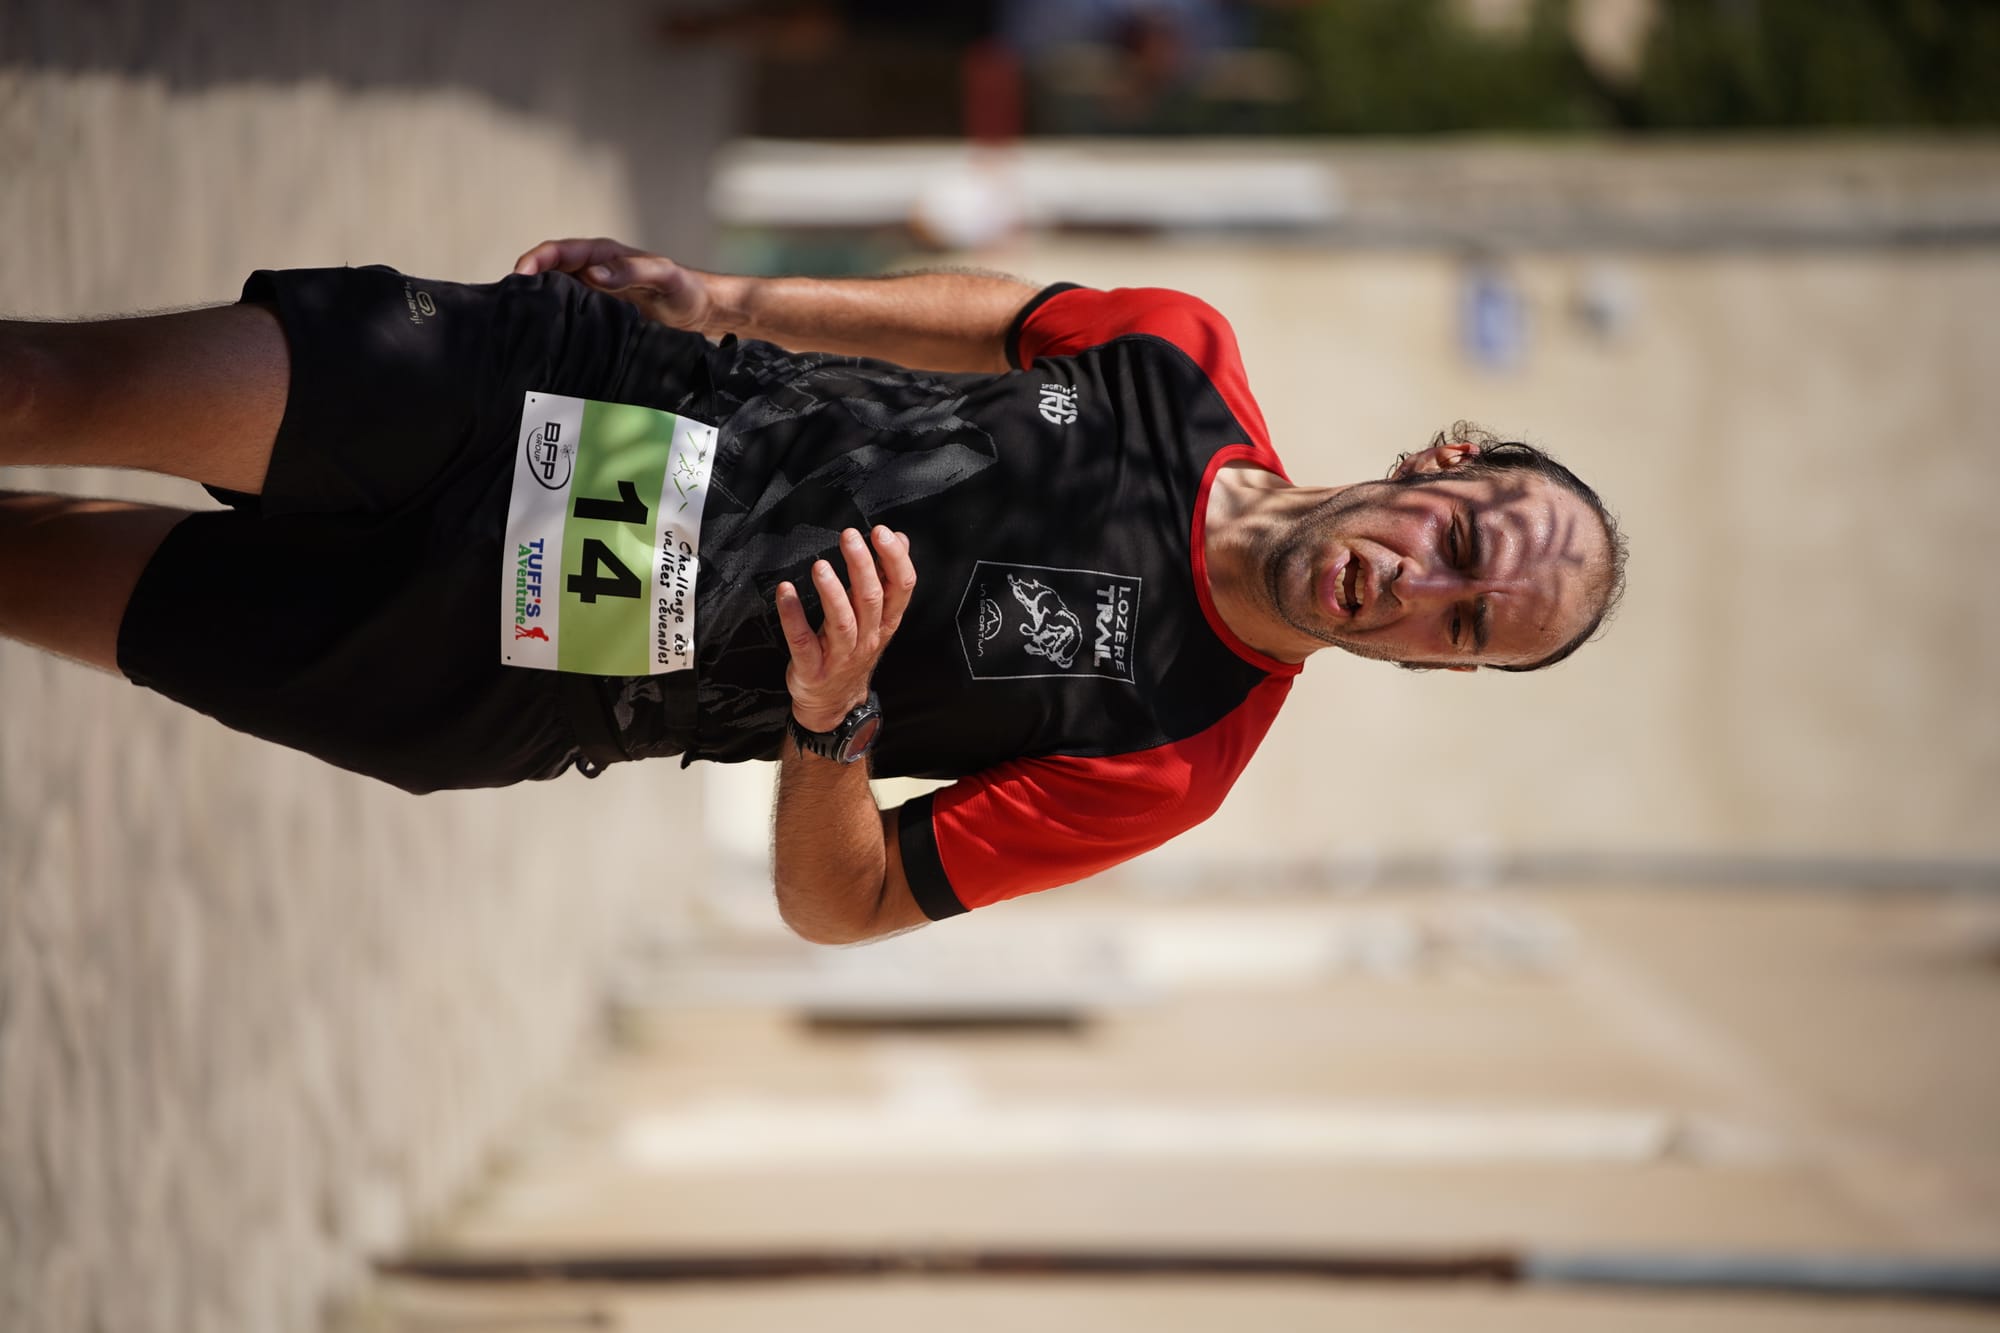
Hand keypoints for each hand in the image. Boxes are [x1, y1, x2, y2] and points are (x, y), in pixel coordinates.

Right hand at [512, 237, 714, 332]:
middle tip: (509, 306)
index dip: (535, 260)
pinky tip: (546, 340)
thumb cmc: (685, 289)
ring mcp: (592, 296)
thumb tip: (592, 273)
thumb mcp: (664, 276)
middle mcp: (592, 273)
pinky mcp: (597, 319)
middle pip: (548, 273)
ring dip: (537, 306)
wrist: (700, 314)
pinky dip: (554, 325)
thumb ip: (631, 271)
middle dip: (526, 285)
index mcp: (603, 255)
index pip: (559, 252)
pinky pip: (569, 318)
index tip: (519, 277)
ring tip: (519, 324)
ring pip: (554, 296)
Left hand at [776, 526, 914, 734]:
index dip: (895, 559)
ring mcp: (840, 655)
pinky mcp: (812, 667)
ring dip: (832, 593)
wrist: (833, 703)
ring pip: (842, 622)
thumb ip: (887, 577)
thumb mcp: (877, 617)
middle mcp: (868, 638)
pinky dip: (793, 616)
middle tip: (850, 536)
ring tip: (820, 566)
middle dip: (862, 566)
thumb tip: (900, 539)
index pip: (901, 588)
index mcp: (886, 622)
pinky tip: (785, 592)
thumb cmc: (854, 651)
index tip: (883, 532)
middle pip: (870, 599)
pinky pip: (803, 641)